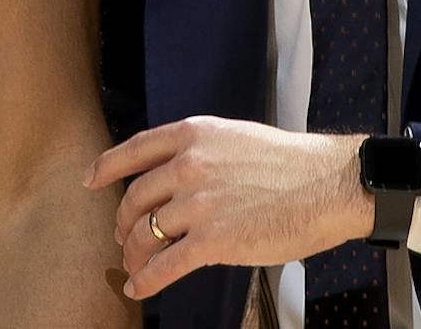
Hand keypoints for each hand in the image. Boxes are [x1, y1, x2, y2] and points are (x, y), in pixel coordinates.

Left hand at [85, 117, 368, 299]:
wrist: (329, 184)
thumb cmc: (292, 165)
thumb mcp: (236, 139)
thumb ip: (200, 152)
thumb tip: (174, 175)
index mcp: (194, 135)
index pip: (134, 150)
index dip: (106, 167)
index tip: (91, 180)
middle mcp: (189, 165)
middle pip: (135, 198)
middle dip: (124, 221)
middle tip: (123, 234)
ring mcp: (198, 203)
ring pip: (144, 233)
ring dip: (134, 253)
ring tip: (135, 263)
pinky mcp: (212, 241)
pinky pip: (164, 265)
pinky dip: (146, 279)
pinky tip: (140, 286)